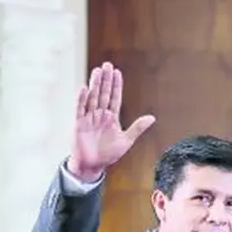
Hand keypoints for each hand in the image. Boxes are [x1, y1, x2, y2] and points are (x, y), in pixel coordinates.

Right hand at [67, 61, 155, 181]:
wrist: (92, 166)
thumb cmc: (108, 154)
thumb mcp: (126, 140)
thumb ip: (137, 128)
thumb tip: (152, 118)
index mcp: (111, 118)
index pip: (114, 98)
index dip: (116, 85)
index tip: (117, 72)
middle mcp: (100, 115)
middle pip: (103, 94)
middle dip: (105, 80)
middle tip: (107, 65)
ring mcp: (89, 118)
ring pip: (92, 97)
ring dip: (95, 84)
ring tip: (97, 71)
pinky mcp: (79, 124)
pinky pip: (80, 109)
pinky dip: (82, 99)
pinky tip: (85, 88)